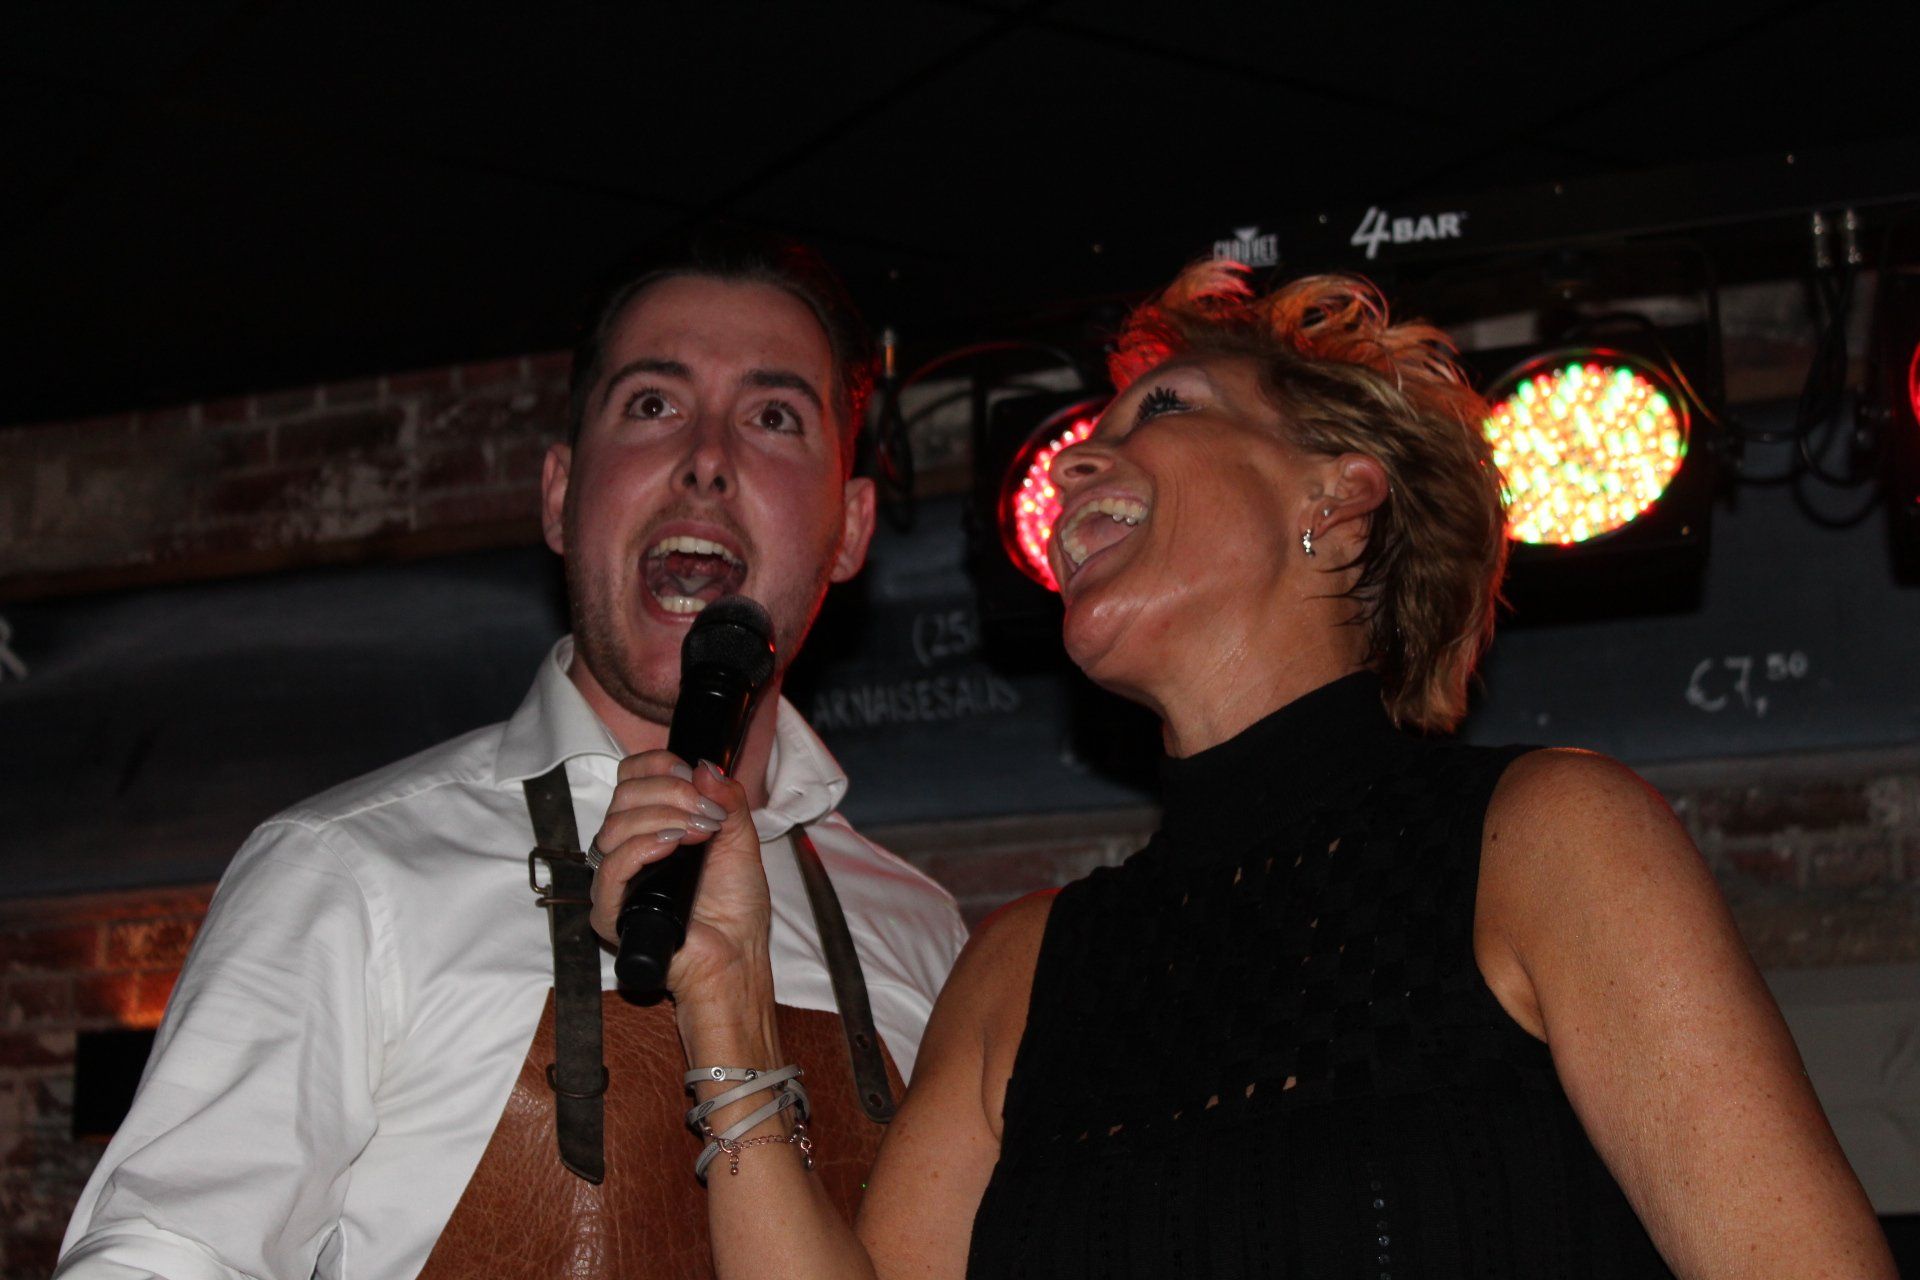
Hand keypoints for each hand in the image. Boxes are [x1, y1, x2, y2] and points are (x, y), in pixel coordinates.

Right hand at [587, 751, 770, 1001]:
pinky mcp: (610, 913)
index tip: (691, 772)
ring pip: (613, 827)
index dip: (657, 766)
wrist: (735, 957)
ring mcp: (616, 881)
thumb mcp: (741, 840)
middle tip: (707, 813)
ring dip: (662, 819)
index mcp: (652, 826)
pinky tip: (670, 846)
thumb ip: (727, 800)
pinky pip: (609, 869)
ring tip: (700, 833)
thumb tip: (707, 766)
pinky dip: (640, 848)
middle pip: (622, 797)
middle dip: (670, 793)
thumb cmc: (735, 909)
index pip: (630, 778)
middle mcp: (627, 848)